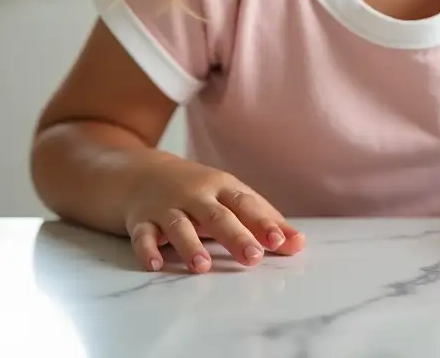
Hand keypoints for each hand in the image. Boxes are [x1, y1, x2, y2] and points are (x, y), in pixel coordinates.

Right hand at [123, 155, 304, 272]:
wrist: (141, 172)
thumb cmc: (197, 190)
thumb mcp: (229, 197)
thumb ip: (263, 220)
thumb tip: (298, 243)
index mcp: (222, 188)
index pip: (247, 204)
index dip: (264, 222)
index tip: (281, 241)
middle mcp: (196, 195)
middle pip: (217, 215)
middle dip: (236, 236)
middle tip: (254, 257)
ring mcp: (167, 206)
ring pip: (179, 225)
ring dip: (191, 245)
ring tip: (203, 266)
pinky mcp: (141, 220)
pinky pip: (143, 235)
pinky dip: (147, 249)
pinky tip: (155, 264)